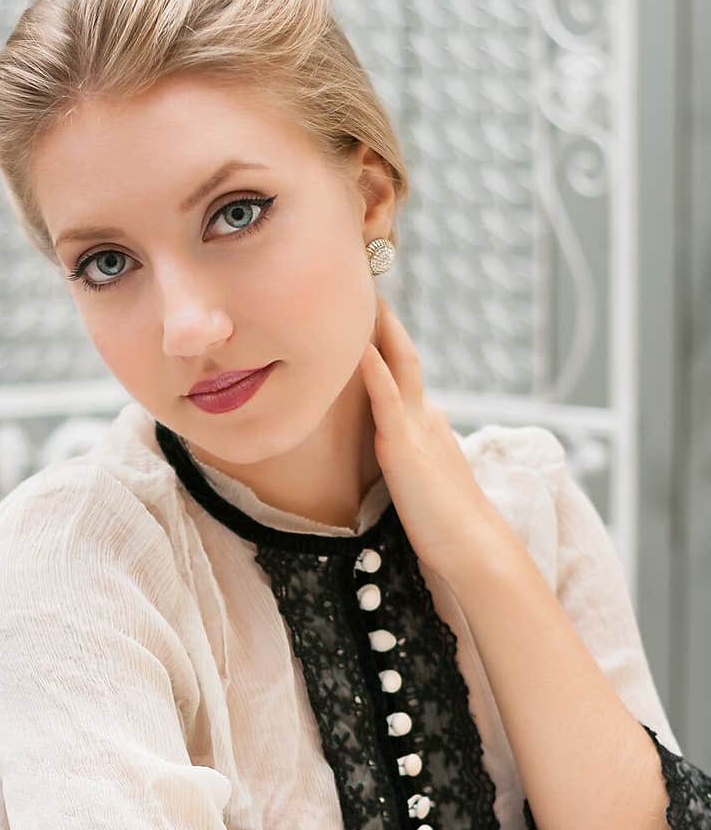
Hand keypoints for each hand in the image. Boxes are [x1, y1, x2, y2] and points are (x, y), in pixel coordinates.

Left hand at [359, 296, 518, 581]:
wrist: (472, 545)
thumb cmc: (448, 525)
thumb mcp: (427, 481)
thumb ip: (415, 460)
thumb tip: (399, 455)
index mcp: (428, 425)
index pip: (405, 375)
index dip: (389, 343)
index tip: (373, 313)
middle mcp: (425, 417)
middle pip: (403, 356)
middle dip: (385, 322)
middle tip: (368, 284)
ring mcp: (416, 428)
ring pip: (395, 366)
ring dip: (377, 331)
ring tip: (360, 295)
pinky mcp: (403, 446)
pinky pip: (386, 398)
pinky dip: (372, 369)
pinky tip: (357, 345)